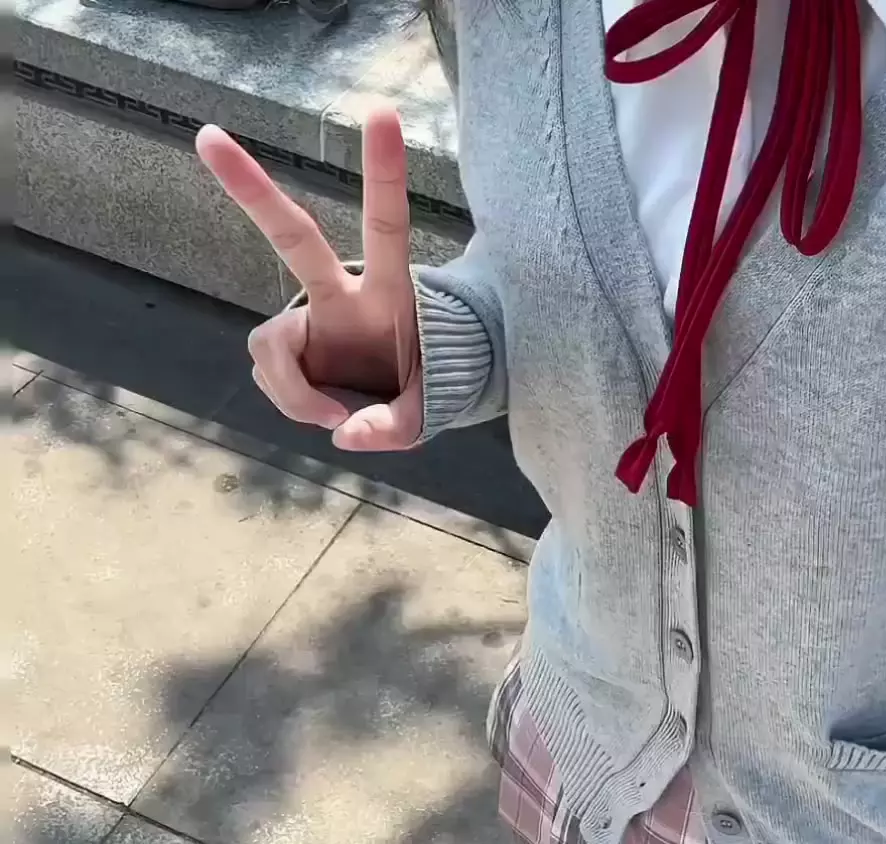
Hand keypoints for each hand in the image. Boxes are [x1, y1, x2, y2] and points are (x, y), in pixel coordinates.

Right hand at [195, 107, 421, 449]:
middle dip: (253, 190)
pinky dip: (289, 400)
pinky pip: (268, 372)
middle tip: (207, 135)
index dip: (384, 174)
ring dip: (291, 391)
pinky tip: (320, 409)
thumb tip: (344, 434)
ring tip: (333, 417)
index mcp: (390, 297)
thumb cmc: (421, 390)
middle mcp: (342, 294)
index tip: (381, 112)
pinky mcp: (288, 344)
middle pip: (293, 238)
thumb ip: (394, 427)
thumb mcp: (423, 415)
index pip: (387, 228)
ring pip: (267, 344)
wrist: (402, 401)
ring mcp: (310, 317)